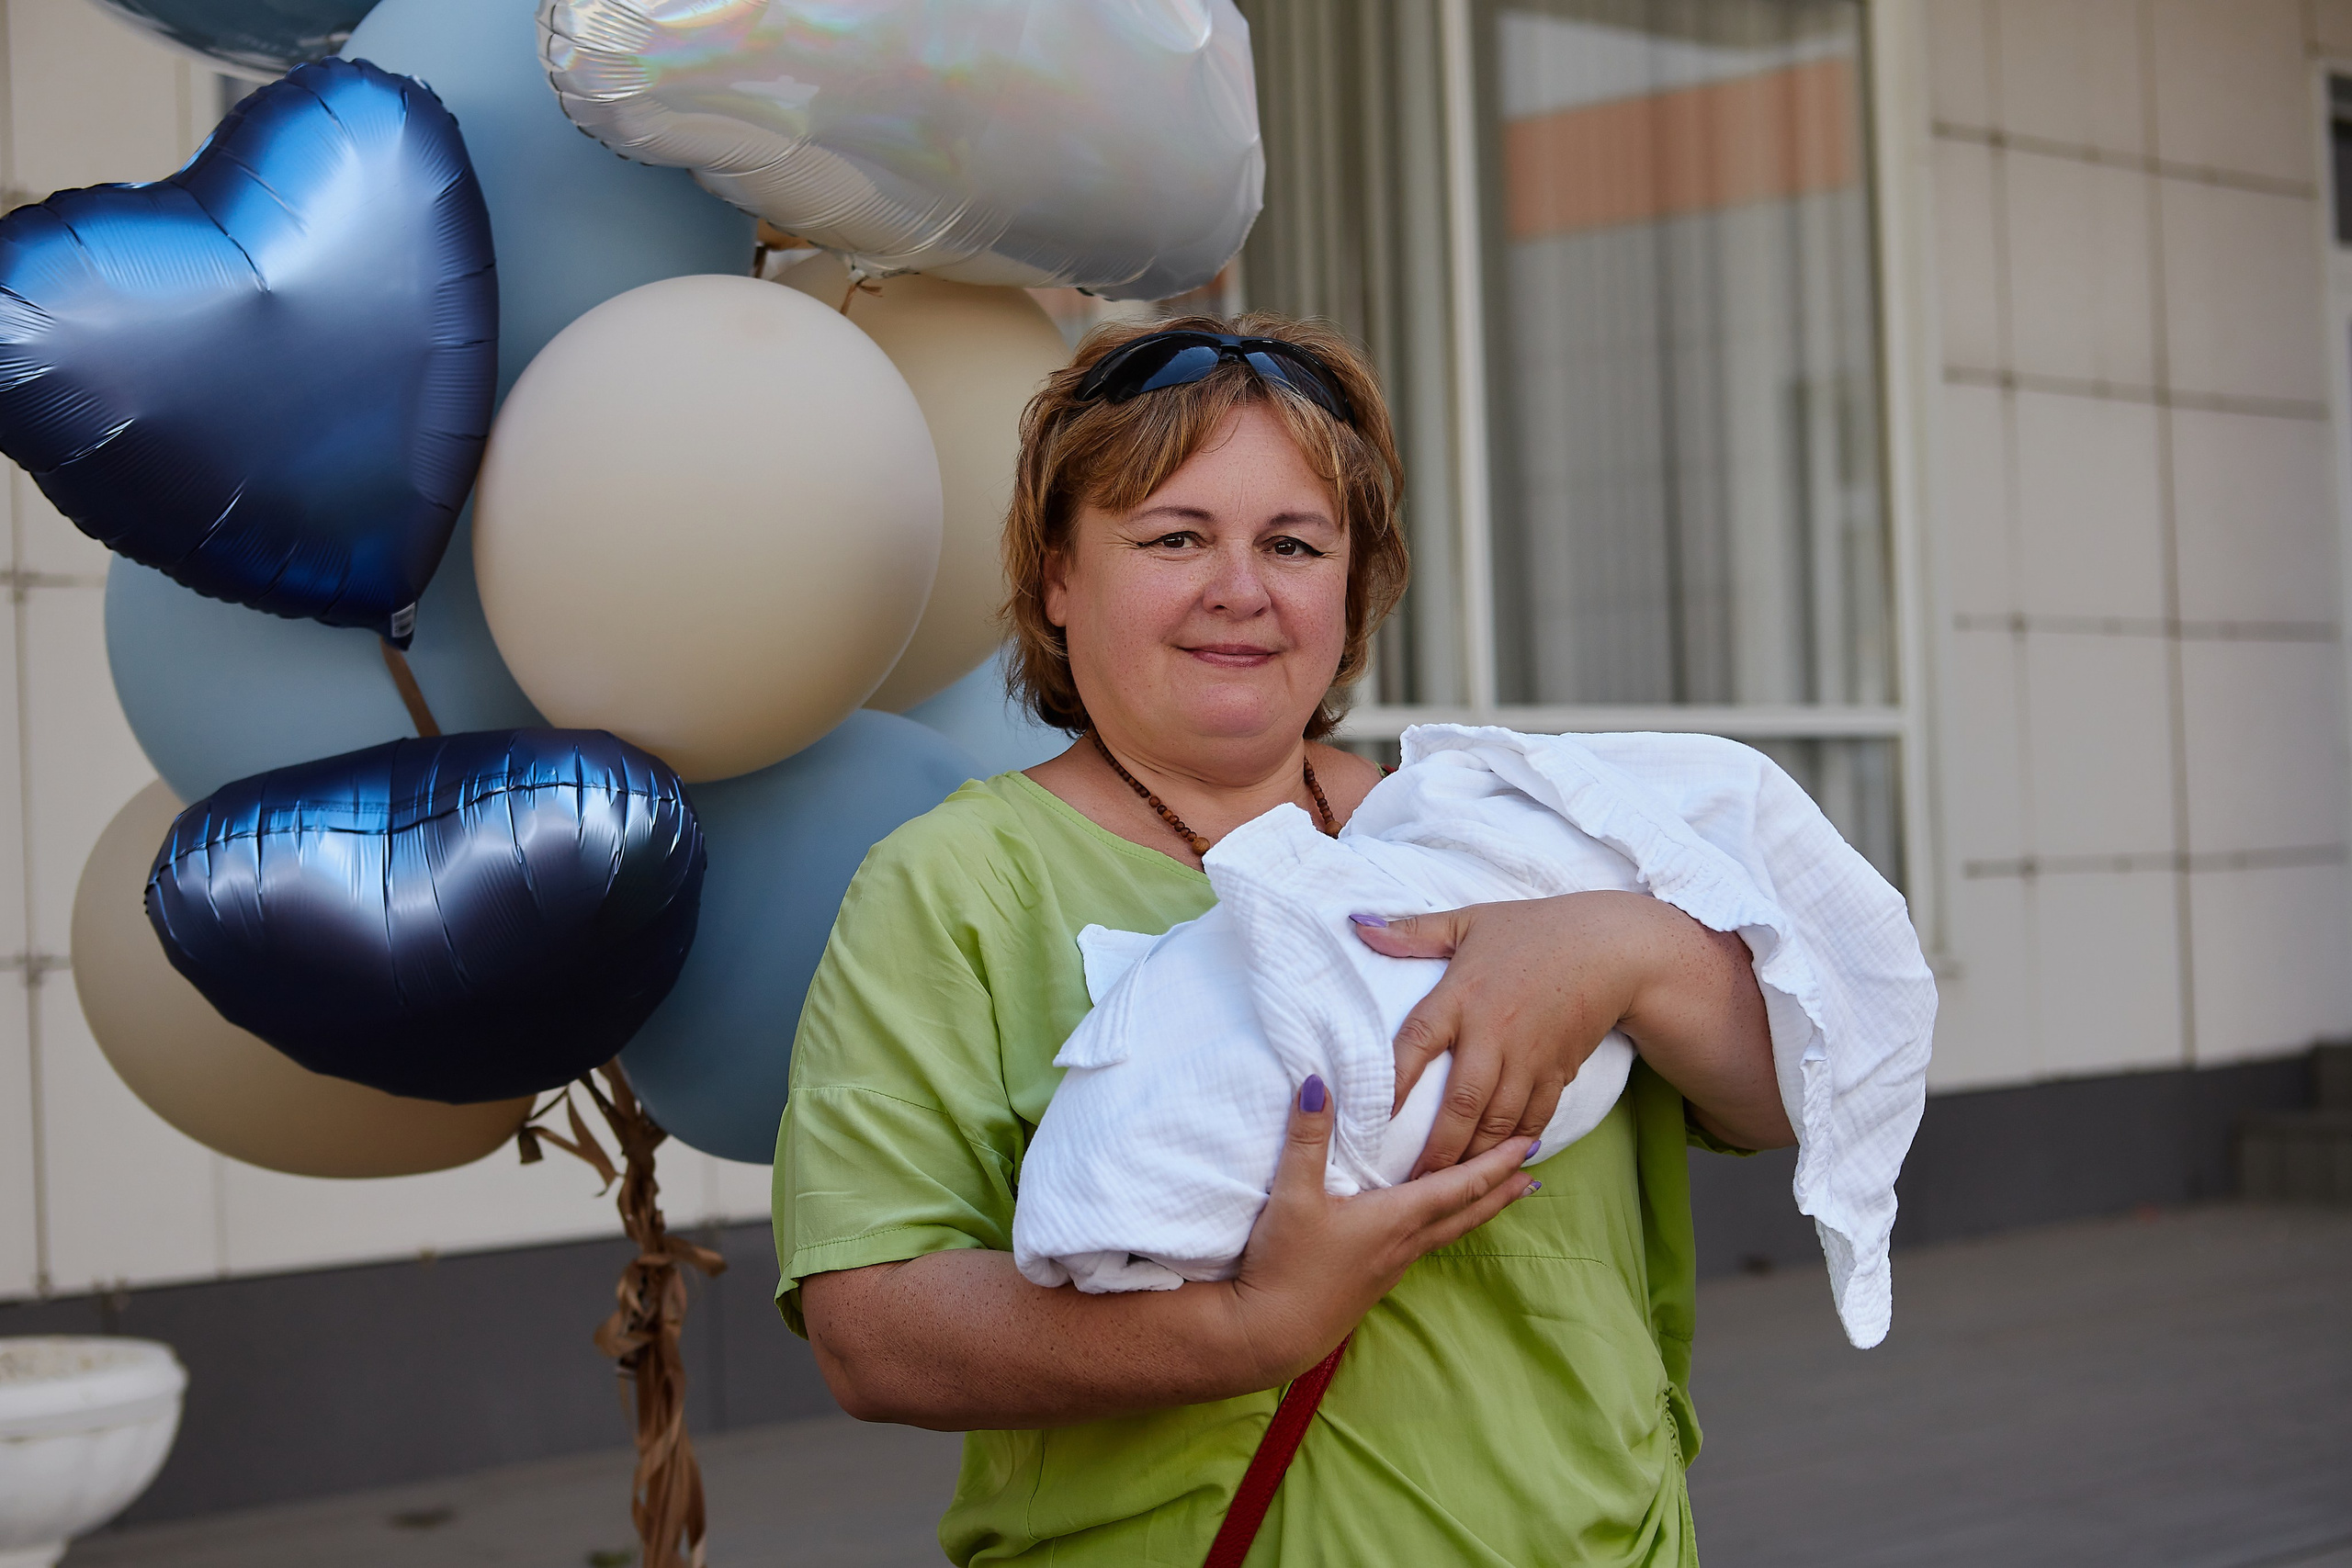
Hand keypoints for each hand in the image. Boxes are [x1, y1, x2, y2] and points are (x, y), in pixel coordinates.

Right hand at [1222, 1074, 1538, 1384]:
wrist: (1272, 1334)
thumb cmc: (1287, 1266)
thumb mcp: (1293, 1195)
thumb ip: (1308, 1138)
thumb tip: (1318, 1083)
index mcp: (1396, 1219)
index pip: (1459, 1186)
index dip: (1495, 1164)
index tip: (1528, 1145)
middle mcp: (1404, 1243)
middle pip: (1467, 1213)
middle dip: (1501, 1190)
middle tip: (1533, 1173)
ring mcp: (1392, 1265)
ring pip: (1450, 1231)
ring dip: (1480, 1210)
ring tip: (1503, 1197)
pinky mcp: (1376, 1279)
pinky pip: (1426, 1244)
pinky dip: (1448, 1224)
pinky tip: (1435, 1224)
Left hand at [1354, 891, 1785, 1172]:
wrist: (1610, 946)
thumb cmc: (1531, 930)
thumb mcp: (1469, 921)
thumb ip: (1413, 931)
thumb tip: (1359, 926)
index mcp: (1462, 995)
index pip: (1416, 1044)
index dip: (1391, 1084)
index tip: (1369, 1118)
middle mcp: (1494, 1033)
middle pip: (1461, 1103)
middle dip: (1436, 1149)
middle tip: (1410, 1183)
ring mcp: (1529, 1058)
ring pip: (1498, 1122)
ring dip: (1472, 1156)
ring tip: (1446, 1184)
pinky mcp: (1558, 1072)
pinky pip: (1533, 1119)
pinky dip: (1514, 1145)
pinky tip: (1496, 1164)